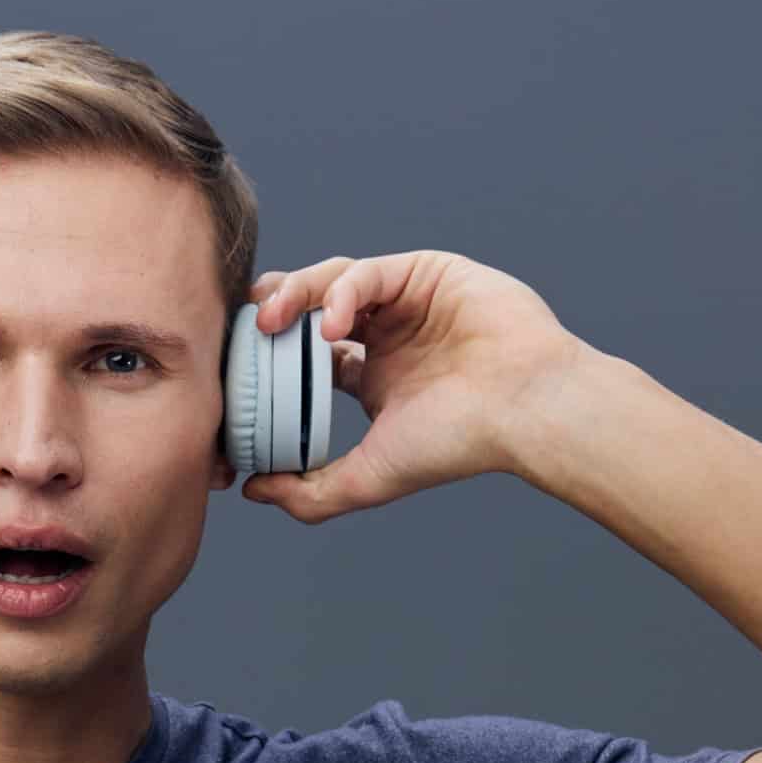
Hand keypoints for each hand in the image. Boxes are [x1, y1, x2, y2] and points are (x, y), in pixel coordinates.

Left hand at [240, 250, 593, 523]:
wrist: (522, 410)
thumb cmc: (459, 444)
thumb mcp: (370, 477)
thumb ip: (310, 492)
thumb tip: (252, 491)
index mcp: (374, 376)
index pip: (306, 354)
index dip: (271, 355)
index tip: (239, 367)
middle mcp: (389, 334)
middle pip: (312, 306)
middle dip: (272, 310)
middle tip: (242, 328)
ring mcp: (408, 300)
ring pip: (333, 279)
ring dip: (296, 294)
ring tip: (271, 319)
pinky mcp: (427, 271)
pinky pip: (369, 270)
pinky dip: (343, 291)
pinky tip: (334, 324)